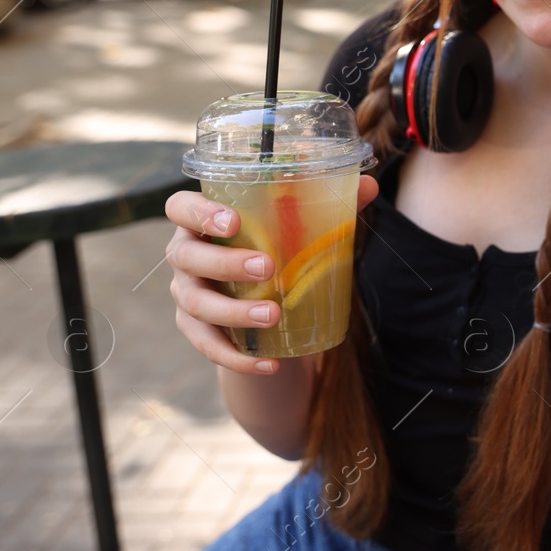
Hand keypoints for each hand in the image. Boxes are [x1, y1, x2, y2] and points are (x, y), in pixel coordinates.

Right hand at [164, 175, 378, 374]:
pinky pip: (208, 346)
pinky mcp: (195, 329)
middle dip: (225, 262)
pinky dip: (238, 358)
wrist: (262, 305)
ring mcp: (186, 293)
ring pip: (196, 303)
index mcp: (204, 221)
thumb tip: (369, 185)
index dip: (199, 212)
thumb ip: (328, 204)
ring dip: (233, 311)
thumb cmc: (275, 249)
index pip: (181, 207)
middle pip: (187, 256)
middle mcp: (186, 255)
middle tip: (268, 268)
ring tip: (273, 315)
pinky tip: (270, 364)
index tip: (232, 222)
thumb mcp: (297, 228)